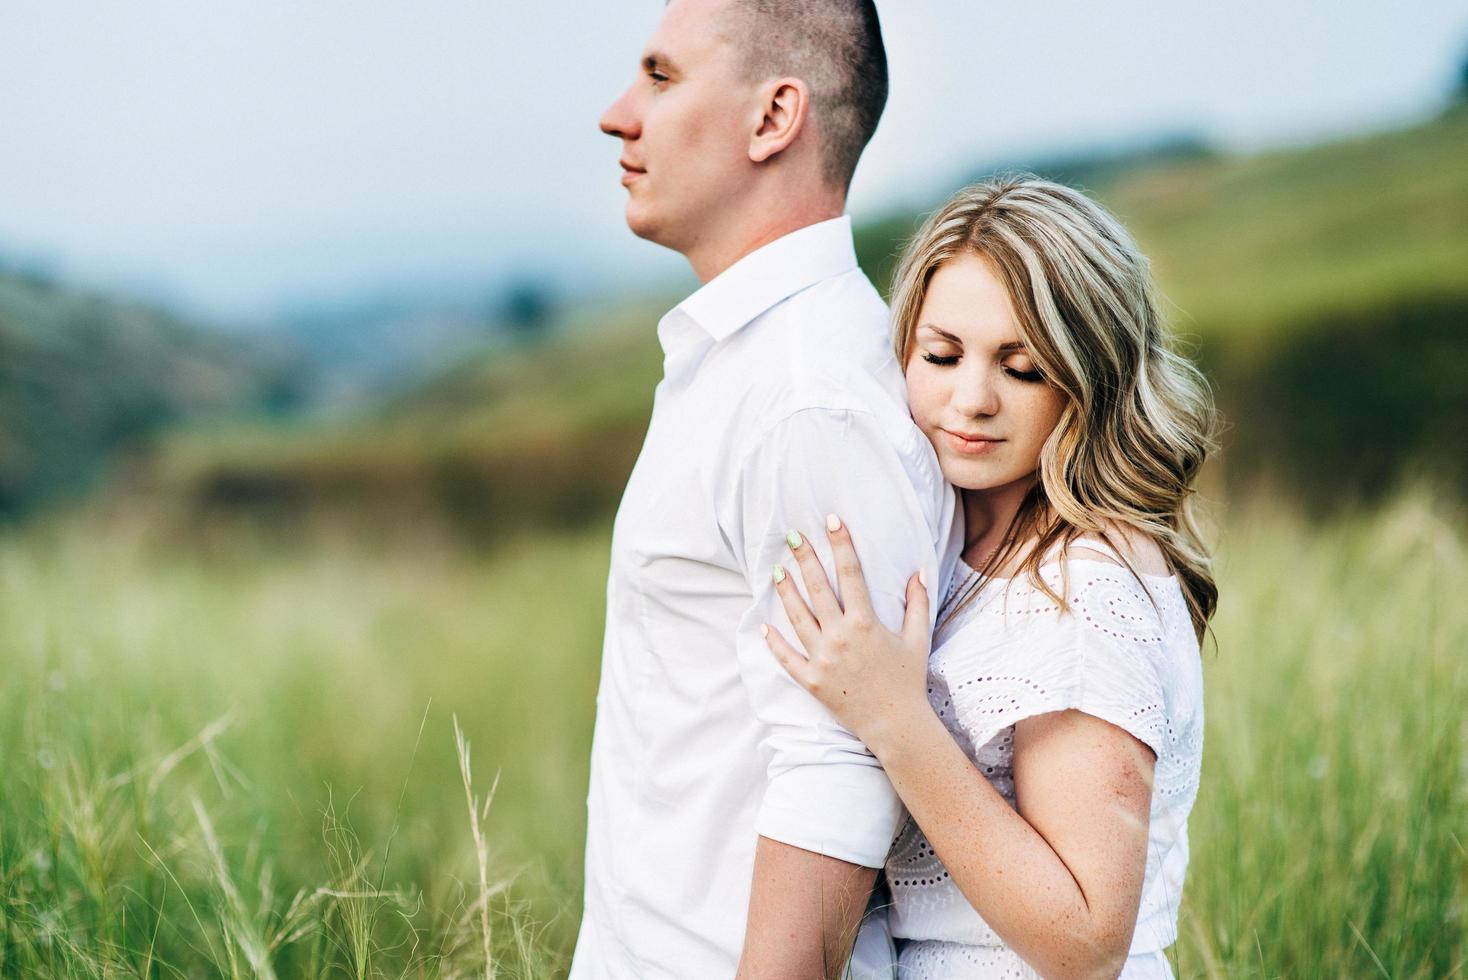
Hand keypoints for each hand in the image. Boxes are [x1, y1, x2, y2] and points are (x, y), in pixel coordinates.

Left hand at [762, 514, 932, 754]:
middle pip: (817, 588)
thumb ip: (917, 603)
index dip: (841, 544)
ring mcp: (822, 658)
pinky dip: (774, 641)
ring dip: (785, 591)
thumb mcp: (917, 639)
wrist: (896, 725)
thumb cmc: (908, 680)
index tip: (831, 520)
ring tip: (776, 570)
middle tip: (793, 537)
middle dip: (804, 558)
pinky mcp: (811, 679)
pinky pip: (786, 657)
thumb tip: (918, 571)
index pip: (850, 573)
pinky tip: (763, 624)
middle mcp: (840, 637)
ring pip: (797, 617)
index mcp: (866, 623)